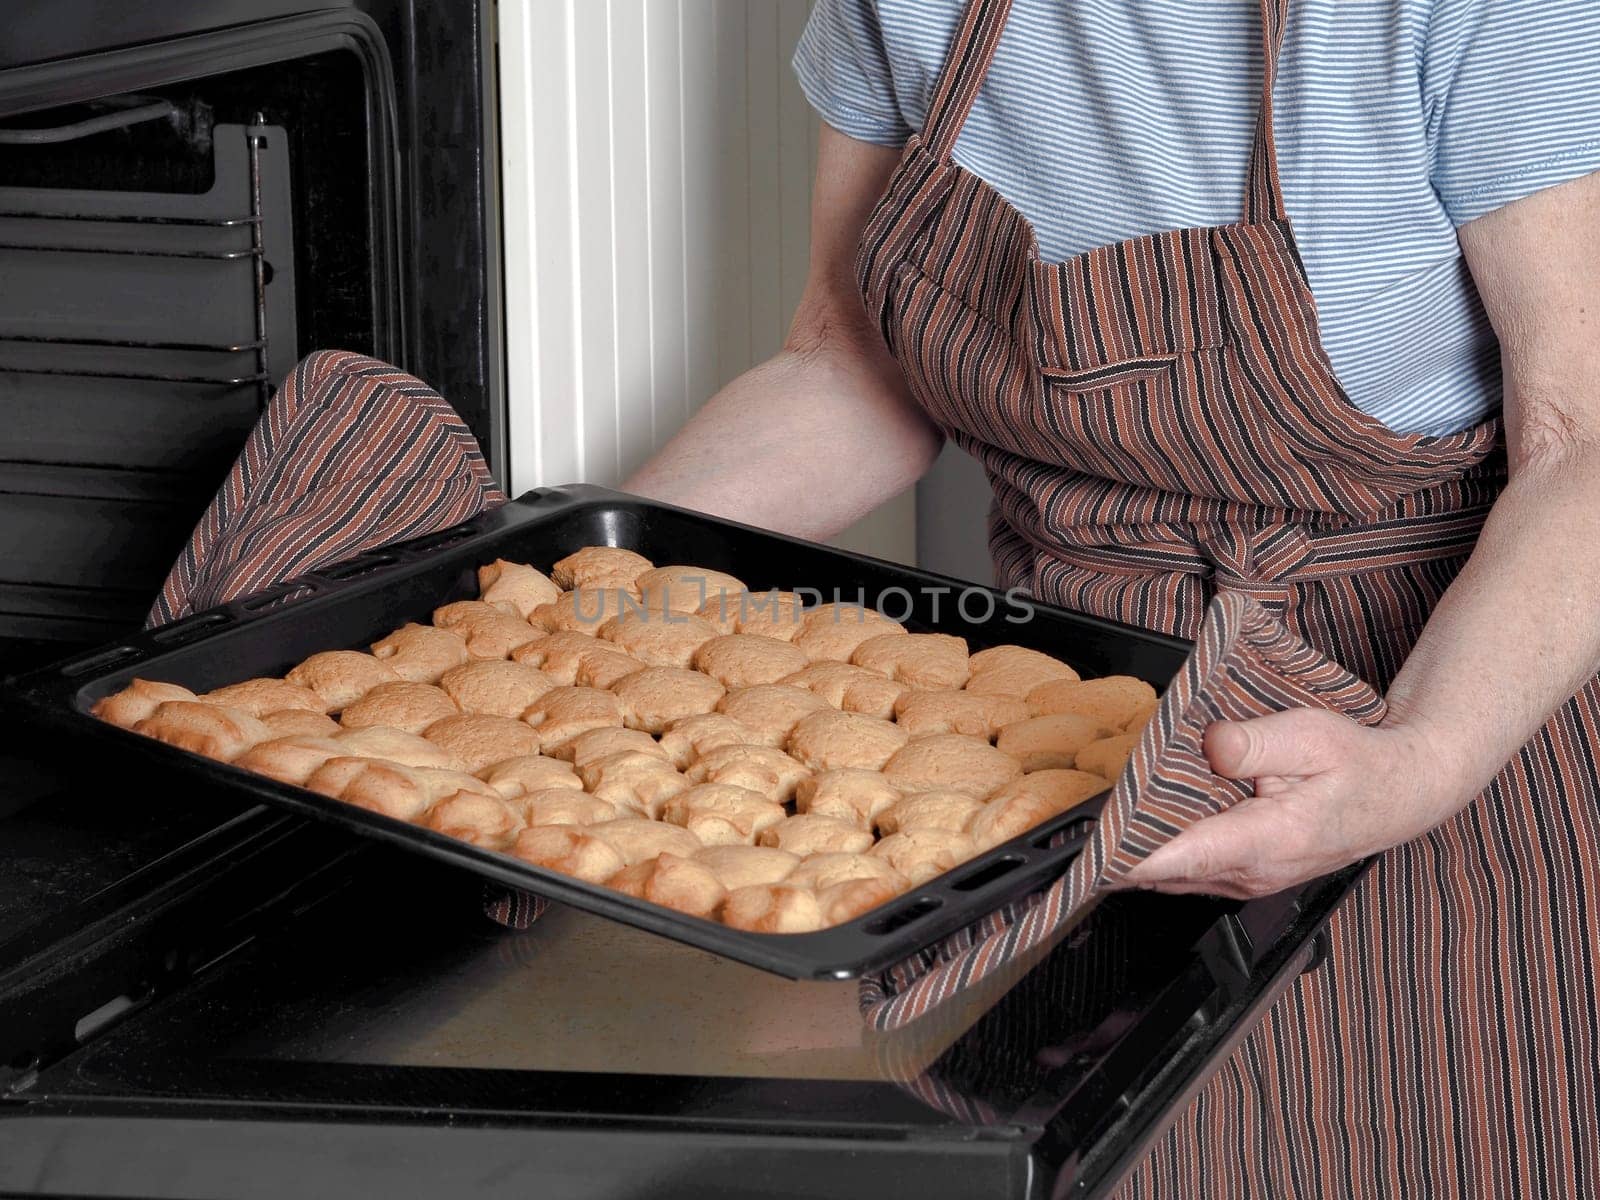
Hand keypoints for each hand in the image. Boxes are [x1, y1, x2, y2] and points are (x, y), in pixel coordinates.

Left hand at [1116, 708, 1458, 899]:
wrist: (1403, 792)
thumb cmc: (1361, 764)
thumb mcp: (1311, 735)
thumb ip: (1254, 743)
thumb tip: (1210, 745)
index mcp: (1265, 840)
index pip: (1178, 859)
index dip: (1124, 856)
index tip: (1086, 850)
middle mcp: (1250, 871)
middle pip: (1162, 870)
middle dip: (1119, 846)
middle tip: (1079, 817)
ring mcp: (1246, 879)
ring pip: (1170, 874)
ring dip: (1138, 850)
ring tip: (1103, 816)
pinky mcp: (1244, 874)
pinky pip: (1187, 869)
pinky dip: (1160, 850)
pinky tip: (1143, 821)